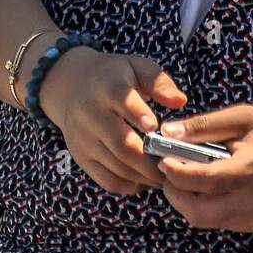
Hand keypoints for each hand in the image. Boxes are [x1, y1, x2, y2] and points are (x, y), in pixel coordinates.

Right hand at [38, 47, 187, 195]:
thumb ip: (159, 82)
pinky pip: (106, 180)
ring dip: (144, 175)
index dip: (139, 114)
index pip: (122, 101)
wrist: (72, 86)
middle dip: (149, 158)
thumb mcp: (137, 67)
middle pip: (120, 142)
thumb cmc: (115, 76)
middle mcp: (91, 115)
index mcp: (108, 87)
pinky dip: (129, 185)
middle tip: (174, 163)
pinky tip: (146, 180)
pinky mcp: (81, 158)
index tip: (156, 127)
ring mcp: (84, 139)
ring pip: (116, 166)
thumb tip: (180, 101)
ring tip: (166, 174)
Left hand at [155, 105, 252, 232]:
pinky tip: (207, 183)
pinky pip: (218, 219)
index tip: (163, 159)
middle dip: (175, 193)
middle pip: (199, 213)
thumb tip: (168, 131)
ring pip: (205, 219)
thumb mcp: (244, 117)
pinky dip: (204, 204)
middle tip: (168, 170)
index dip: (177, 173)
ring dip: (187, 200)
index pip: (206, 181)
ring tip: (186, 173)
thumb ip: (205, 125)